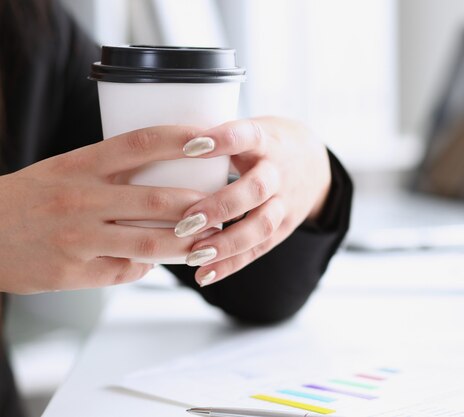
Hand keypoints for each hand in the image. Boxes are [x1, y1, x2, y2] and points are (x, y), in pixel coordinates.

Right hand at [0, 126, 211, 293]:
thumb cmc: (30, 199)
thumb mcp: (65, 171)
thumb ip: (111, 174)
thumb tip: (165, 185)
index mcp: (78, 165)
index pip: (140, 143)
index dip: (181, 140)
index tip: (212, 141)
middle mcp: (79, 198)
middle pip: (157, 199)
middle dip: (199, 207)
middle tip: (222, 209)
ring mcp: (76, 238)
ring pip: (150, 243)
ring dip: (187, 245)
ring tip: (208, 242)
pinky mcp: (72, 273)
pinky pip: (125, 272)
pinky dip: (146, 267)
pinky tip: (154, 262)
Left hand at [174, 117, 331, 285]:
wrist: (314, 164)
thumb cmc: (264, 145)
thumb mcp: (249, 129)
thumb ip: (215, 137)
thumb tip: (157, 141)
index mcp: (267, 140)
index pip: (247, 136)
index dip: (222, 140)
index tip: (189, 147)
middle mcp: (279, 171)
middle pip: (257, 189)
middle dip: (220, 207)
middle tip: (184, 222)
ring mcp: (285, 202)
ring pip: (262, 225)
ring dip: (227, 243)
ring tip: (194, 256)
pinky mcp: (285, 227)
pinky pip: (260, 249)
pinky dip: (231, 264)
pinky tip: (204, 275)